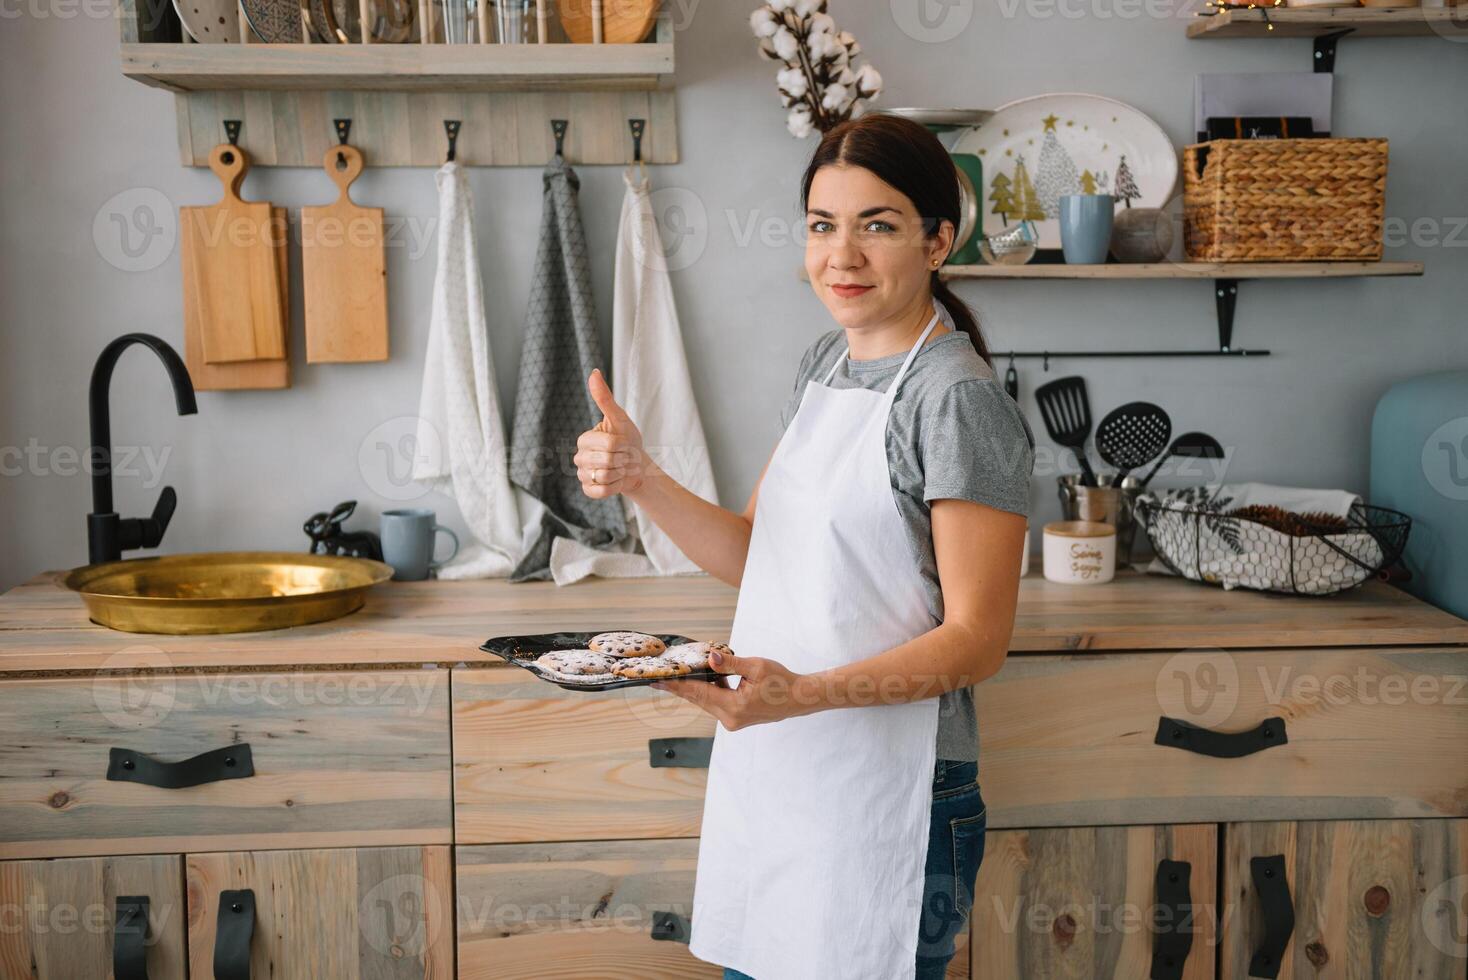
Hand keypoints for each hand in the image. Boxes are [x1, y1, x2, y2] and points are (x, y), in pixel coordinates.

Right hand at [574, 369, 649, 498]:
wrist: (637, 466)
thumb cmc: (628, 439)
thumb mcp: (619, 418)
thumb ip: (604, 398)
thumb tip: (594, 372)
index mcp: (584, 439)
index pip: (608, 444)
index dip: (623, 445)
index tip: (624, 443)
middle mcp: (579, 458)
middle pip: (608, 461)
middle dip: (624, 459)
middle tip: (625, 457)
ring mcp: (583, 475)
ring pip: (605, 476)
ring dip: (621, 473)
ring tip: (621, 468)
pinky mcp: (589, 490)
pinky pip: (601, 492)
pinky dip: (615, 487)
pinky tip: (616, 480)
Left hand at [652, 647, 818, 729]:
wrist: (799, 699)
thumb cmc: (782, 681)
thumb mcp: (757, 667)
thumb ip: (731, 663)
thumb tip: (710, 657)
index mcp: (735, 707)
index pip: (699, 694)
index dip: (676, 686)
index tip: (657, 681)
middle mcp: (730, 718)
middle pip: (699, 699)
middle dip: (679, 686)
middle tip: (657, 676)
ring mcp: (732, 721)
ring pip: (706, 701)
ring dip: (694, 687)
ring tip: (676, 674)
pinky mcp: (735, 718)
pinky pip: (716, 702)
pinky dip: (708, 690)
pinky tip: (703, 678)